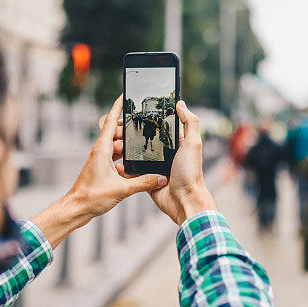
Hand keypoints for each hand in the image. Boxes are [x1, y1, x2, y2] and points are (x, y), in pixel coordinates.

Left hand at [69, 95, 166, 218]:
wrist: (77, 209)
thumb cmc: (92, 197)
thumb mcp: (122, 189)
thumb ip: (144, 183)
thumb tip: (161, 178)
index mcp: (102, 149)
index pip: (111, 121)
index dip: (119, 106)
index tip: (125, 95)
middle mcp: (100, 151)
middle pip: (116, 131)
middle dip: (129, 129)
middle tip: (144, 127)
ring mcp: (100, 159)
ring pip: (117, 145)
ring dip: (127, 145)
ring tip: (141, 146)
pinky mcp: (102, 168)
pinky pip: (115, 156)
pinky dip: (125, 157)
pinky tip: (134, 164)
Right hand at [118, 101, 215, 224]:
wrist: (183, 202)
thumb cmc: (191, 174)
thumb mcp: (193, 144)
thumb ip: (190, 123)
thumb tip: (181, 103)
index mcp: (177, 144)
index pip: (162, 126)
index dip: (151, 119)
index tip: (136, 111)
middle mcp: (166, 154)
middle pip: (146, 139)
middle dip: (133, 134)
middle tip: (119, 127)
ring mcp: (156, 167)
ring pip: (138, 155)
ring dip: (127, 150)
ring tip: (114, 142)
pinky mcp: (147, 179)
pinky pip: (133, 172)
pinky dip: (125, 167)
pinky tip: (116, 161)